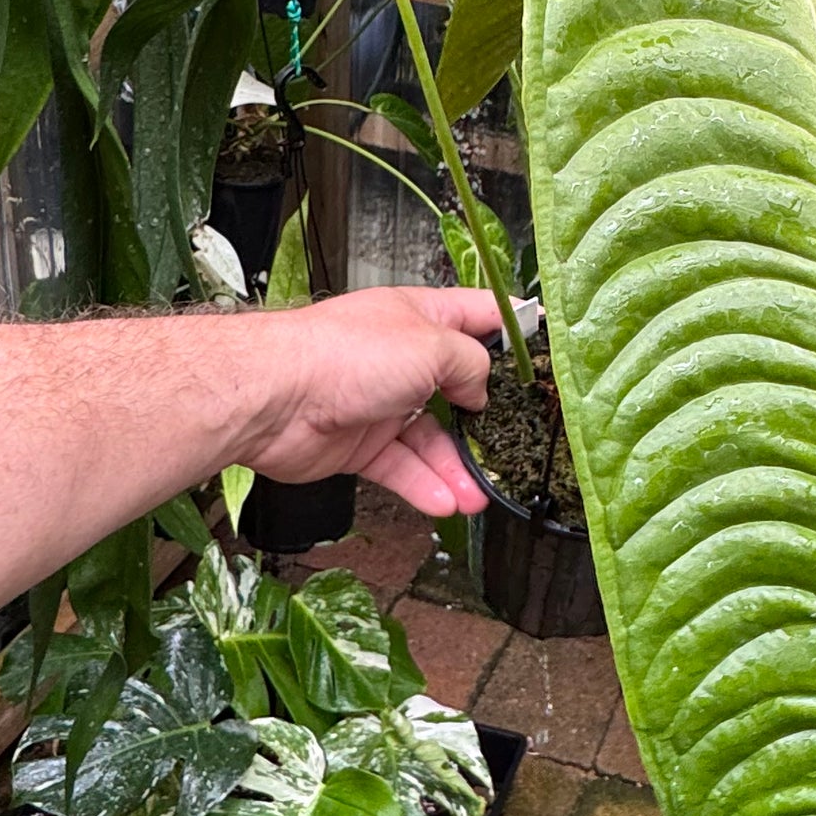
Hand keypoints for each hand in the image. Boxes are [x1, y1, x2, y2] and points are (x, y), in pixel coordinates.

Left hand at [238, 286, 500, 518]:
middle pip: (457, 387)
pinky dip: (423, 486)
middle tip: (513, 441)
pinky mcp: (358, 443)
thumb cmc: (340, 354)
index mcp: (419, 316)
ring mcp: (378, 402)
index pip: (477, 313)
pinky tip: (444, 502)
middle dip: (486, 417)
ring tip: (478, 497)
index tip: (541, 345)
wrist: (273, 397)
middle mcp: (400, 357)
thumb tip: (481, 388)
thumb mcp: (431, 346)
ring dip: (455, 469)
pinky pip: (401, 468)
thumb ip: (470, 364)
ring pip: (430, 439)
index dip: (511, 325)